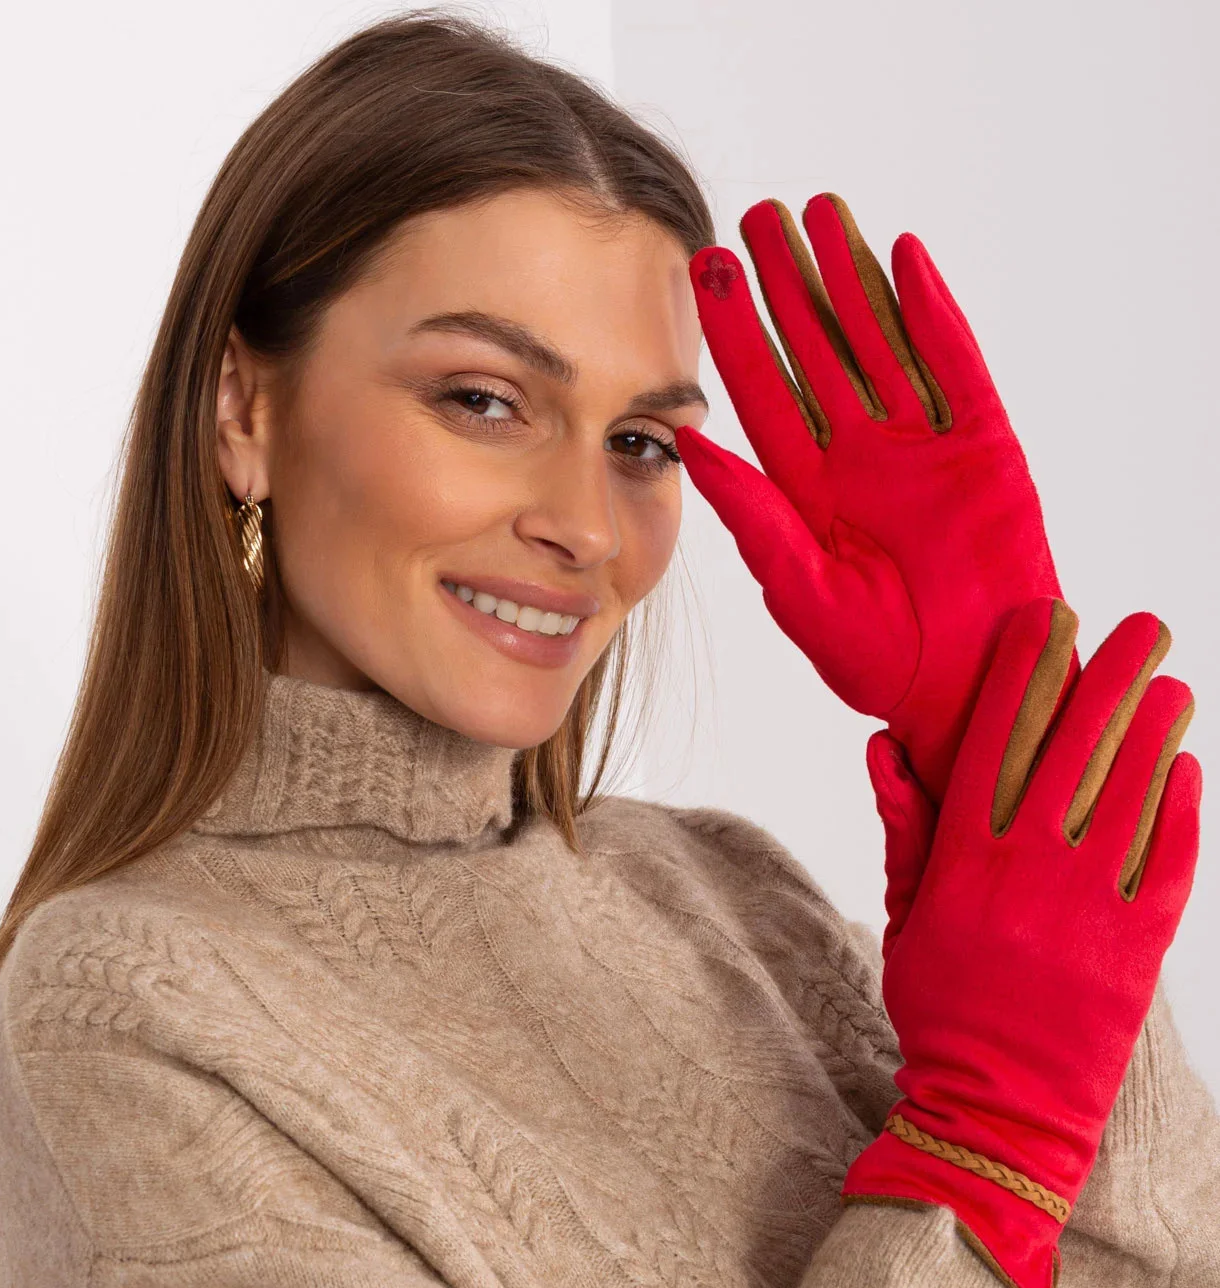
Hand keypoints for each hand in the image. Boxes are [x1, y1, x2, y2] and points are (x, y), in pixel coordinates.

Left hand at [676, 194, 1062, 802]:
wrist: (965, 687)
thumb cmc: (879, 660)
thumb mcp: (802, 588)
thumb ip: (753, 516)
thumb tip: (691, 444)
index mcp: (807, 491)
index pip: (763, 394)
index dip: (737, 333)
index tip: (706, 270)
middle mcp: (859, 457)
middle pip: (817, 352)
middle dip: (789, 286)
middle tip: (758, 220)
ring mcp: (921, 446)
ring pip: (880, 342)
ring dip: (851, 280)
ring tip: (821, 214)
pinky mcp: (981, 446)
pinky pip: (954, 365)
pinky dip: (931, 312)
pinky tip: (901, 258)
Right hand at [841, 596, 1198, 1287]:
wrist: (998, 1109)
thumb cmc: (944, 1011)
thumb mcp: (908, 922)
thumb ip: (906, 832)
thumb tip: (885, 748)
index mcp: (963, 866)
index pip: (994, 744)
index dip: (1024, 674)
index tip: (1047, 622)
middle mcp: (1026, 877)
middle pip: (1075, 751)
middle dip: (1110, 678)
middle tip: (1141, 630)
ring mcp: (1087, 911)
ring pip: (1131, 793)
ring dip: (1156, 730)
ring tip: (1170, 686)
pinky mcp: (1137, 946)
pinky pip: (1169, 858)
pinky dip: (1181, 806)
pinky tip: (1185, 766)